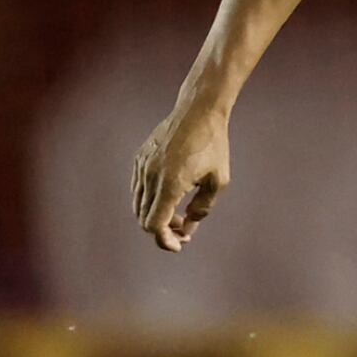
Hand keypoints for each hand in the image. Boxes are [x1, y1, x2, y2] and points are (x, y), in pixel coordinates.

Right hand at [132, 104, 231, 252]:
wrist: (199, 111)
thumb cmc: (214, 145)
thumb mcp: (218, 180)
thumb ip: (203, 208)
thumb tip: (187, 227)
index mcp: (171, 183)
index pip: (155, 225)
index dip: (164, 241)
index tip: (178, 245)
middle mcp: (151, 176)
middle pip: (145, 219)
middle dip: (163, 231)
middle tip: (183, 230)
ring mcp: (142, 166)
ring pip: (139, 205)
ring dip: (156, 216)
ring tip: (178, 214)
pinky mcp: (139, 159)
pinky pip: (138, 189)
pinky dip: (150, 200)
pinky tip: (169, 196)